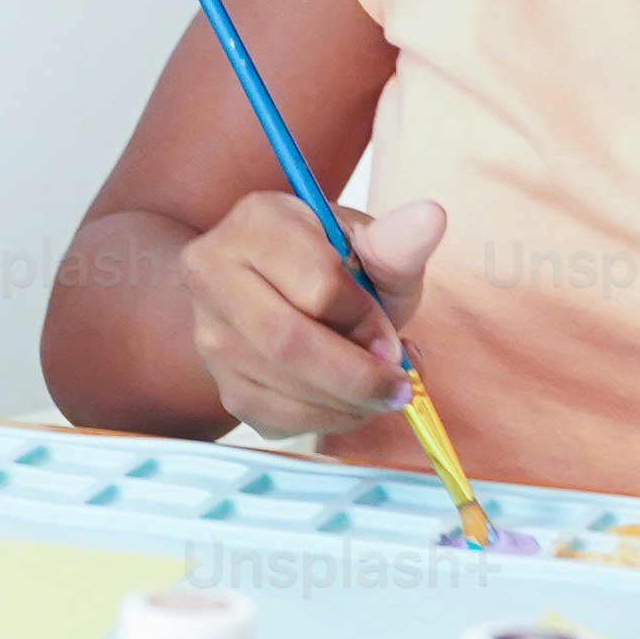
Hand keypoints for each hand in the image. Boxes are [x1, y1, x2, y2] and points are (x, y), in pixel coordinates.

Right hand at [185, 191, 436, 443]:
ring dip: (346, 403)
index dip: (366, 322)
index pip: (317, 284)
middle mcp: (214, 273)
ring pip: (279, 385)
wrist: (283, 293)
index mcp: (258, 221)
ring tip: (381, 393)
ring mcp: (208, 331)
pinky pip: (272, 417)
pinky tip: (348, 403)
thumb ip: (398, 243)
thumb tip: (431, 218)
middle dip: (356, 375)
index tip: (396, 339)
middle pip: (287, 341)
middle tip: (398, 387)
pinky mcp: (220, 381)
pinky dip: (324, 420)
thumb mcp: (371, 246)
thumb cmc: (334, 265)